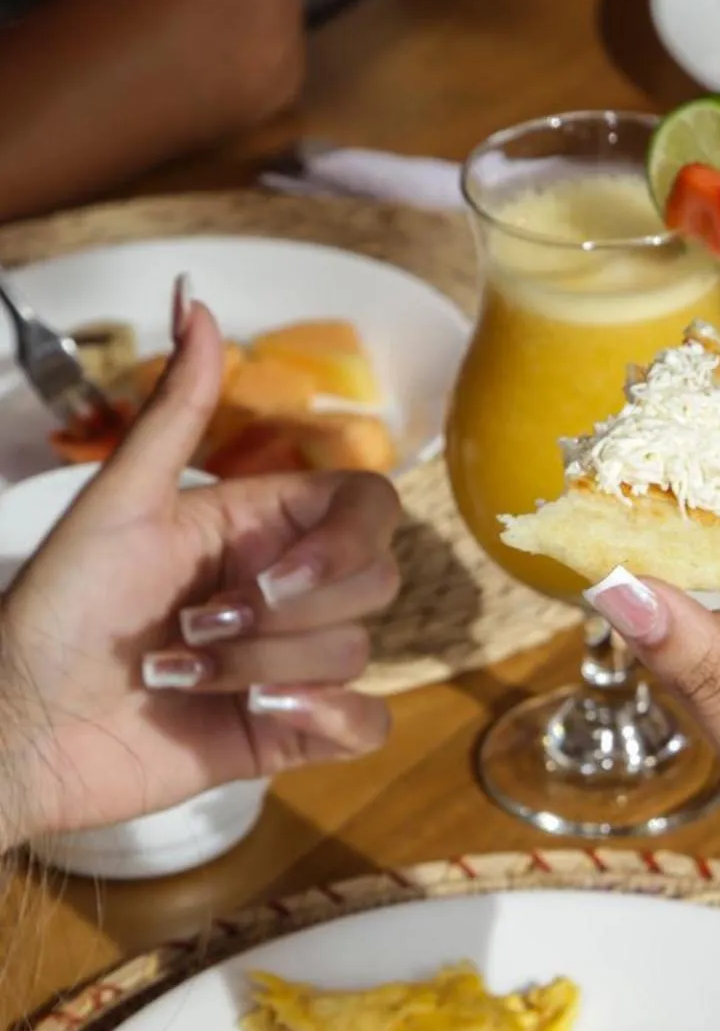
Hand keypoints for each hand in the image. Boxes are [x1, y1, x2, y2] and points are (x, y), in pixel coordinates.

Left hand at [1, 291, 399, 841]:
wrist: (21, 730)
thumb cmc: (54, 614)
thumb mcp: (116, 502)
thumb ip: (175, 409)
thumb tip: (194, 299)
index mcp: (254, 526)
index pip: (366, 508)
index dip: (344, 541)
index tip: (274, 572)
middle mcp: (281, 589)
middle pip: (374, 581)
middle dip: (285, 615)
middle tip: (196, 625)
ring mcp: (288, 661)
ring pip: (356, 653)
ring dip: (261, 669)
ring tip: (180, 676)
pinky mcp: (286, 731)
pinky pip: (364, 723)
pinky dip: (327, 719)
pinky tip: (261, 716)